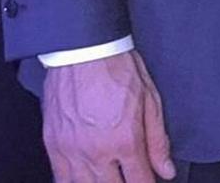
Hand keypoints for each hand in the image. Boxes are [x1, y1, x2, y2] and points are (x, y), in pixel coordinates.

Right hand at [42, 50, 175, 182]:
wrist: (83, 49)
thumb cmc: (116, 66)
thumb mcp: (149, 98)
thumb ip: (157, 139)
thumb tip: (166, 169)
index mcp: (125, 140)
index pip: (140, 181)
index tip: (150, 180)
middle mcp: (97, 151)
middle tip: (130, 176)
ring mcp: (72, 151)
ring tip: (109, 177)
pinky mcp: (53, 145)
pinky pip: (61, 179)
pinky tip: (84, 179)